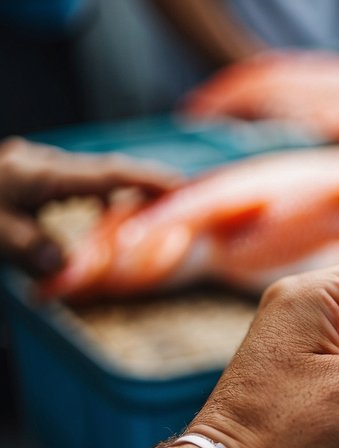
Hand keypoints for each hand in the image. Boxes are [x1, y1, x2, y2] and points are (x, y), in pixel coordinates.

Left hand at [0, 138, 180, 274]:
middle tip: (181, 195)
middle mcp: (41, 162)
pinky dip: (96, 193)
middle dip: (145, 181)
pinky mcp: (26, 169)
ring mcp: (33, 162)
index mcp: (40, 174)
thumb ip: (34, 249)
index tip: (183, 187)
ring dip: (122, 188)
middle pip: (106, 169)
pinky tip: (101, 208)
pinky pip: (73, 178)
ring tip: (149, 204)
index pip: (108, 174)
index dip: (149, 179)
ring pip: (91, 173)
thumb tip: (67, 264)